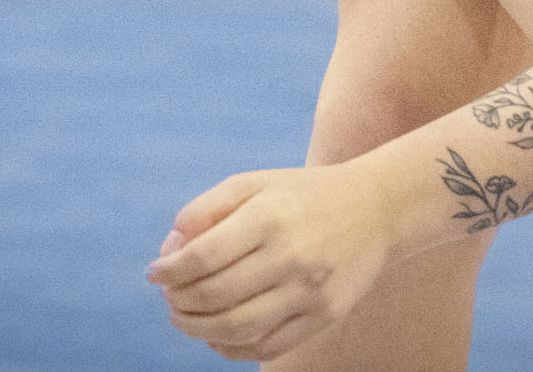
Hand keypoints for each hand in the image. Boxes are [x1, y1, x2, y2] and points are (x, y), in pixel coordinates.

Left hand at [146, 161, 398, 361]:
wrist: (376, 209)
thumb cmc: (304, 195)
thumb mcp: (255, 183)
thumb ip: (207, 208)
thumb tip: (169, 249)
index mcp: (269, 217)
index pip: (202, 257)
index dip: (170, 271)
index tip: (156, 274)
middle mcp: (291, 256)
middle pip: (216, 296)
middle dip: (180, 302)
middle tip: (170, 297)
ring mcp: (310, 292)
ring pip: (238, 328)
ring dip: (199, 329)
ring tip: (185, 318)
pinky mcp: (324, 317)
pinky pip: (268, 346)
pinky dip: (233, 349)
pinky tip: (217, 335)